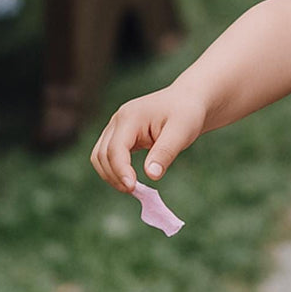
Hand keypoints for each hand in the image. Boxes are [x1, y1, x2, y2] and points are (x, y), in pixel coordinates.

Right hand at [90, 86, 208, 192]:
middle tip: (134, 192)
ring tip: (132, 188)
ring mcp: (117, 126)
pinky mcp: (121, 134)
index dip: (121, 170)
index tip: (133, 188)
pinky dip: (116, 168)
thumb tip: (151, 175)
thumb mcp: (182, 132)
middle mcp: (118, 120)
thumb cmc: (188, 113)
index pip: (115, 149)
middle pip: (102, 154)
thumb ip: (165, 152)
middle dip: (114, 175)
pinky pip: (109, 155)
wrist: (190, 99)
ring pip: (100, 156)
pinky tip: (131, 179)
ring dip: (111, 174)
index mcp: (130, 116)